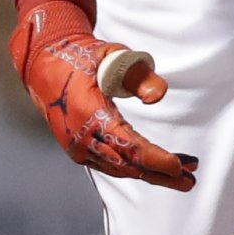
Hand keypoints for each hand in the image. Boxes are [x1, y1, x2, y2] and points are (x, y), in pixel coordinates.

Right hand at [10, 0, 199, 189]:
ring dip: (150, 173)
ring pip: (119, 168)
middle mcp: (80, 138)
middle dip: (161, 174)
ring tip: (181, 174)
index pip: (129, 146)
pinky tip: (152, 166)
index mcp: (89, 114)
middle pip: (128, 165)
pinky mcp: (77, 149)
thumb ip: (138, 74)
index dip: (156, 159)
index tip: (180, 165)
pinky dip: (133, 167)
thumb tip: (159, 96)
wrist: (43, 62)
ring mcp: (77, 147)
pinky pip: (110, 164)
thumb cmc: (82, 56)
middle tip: (191, 179)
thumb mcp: (112, 55)